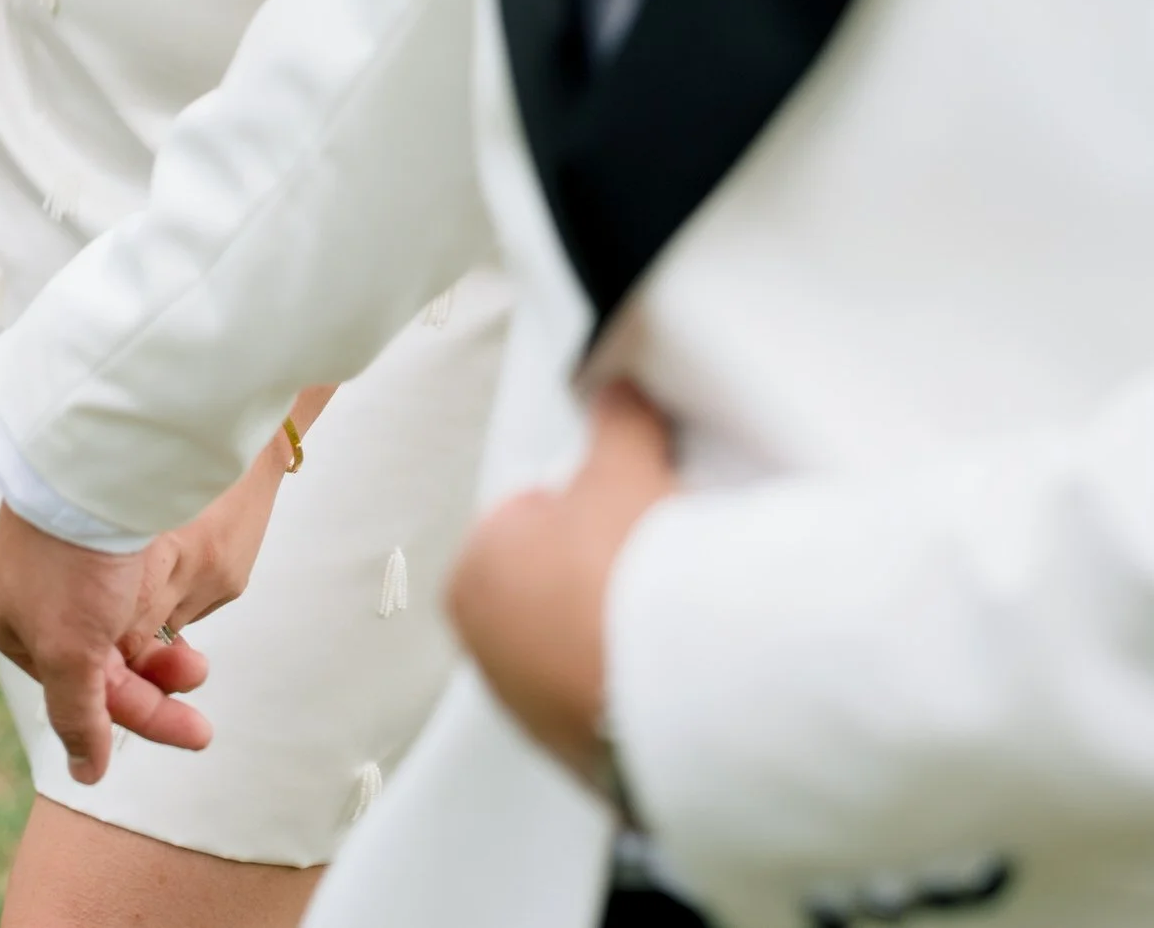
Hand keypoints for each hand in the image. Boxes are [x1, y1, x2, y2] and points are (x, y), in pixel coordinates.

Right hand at [0, 502, 213, 784]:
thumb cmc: (71, 561)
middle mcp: (41, 601)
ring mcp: (72, 566)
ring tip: (199, 662)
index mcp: (17, 629)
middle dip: (157, 687)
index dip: (137, 714)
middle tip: (205, 698)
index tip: (193, 730)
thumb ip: (77, 717)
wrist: (92, 463)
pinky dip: (161, 616)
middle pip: (104, 666)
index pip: (80, 694)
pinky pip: (134, 592)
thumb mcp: (71, 652)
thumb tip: (85, 773)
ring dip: (166, 656)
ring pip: (123, 630)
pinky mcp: (102, 536)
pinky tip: (183, 624)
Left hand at [446, 383, 677, 787]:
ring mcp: (532, 714)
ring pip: (579, 649)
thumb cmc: (627, 582)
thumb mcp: (625, 468)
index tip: (624, 510)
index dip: (586, 506)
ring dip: (616, 635)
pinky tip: (673, 670)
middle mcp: (486, 654)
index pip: (526, 519)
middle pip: (552, 587)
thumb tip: (620, 394)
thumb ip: (616, 423)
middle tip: (651, 561)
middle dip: (597, 572)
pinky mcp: (581, 760)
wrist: (681, 699)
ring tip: (670, 617)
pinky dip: (635, 689)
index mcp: (472, 575)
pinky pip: (608, 705)